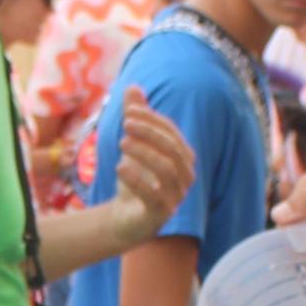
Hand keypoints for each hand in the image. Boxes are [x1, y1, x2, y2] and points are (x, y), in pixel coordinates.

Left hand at [103, 91, 194, 234]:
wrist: (123, 218)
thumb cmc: (133, 179)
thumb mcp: (131, 146)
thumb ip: (134, 119)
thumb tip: (133, 87)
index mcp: (182, 158)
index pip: (172, 133)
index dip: (152, 120)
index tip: (129, 111)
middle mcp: (185, 177)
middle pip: (174, 150)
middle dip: (150, 133)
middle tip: (126, 123)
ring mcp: (175, 197)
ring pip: (168, 171)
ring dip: (145, 153)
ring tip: (121, 143)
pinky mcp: (160, 214)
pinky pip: (155, 196)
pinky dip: (138, 180)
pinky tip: (120, 167)